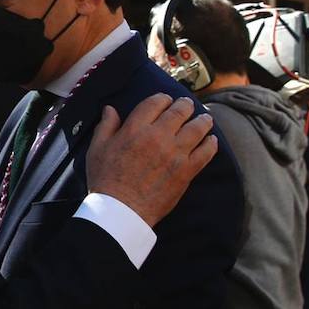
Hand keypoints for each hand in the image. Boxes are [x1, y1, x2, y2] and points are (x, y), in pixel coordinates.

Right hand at [86, 94, 217, 226]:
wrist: (121, 210)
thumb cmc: (105, 179)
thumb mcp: (97, 149)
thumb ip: (106, 126)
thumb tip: (110, 109)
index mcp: (135, 128)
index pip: (155, 103)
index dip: (163, 98)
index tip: (166, 100)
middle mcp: (158, 136)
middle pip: (179, 111)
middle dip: (185, 105)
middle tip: (187, 105)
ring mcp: (175, 153)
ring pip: (197, 128)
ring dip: (203, 120)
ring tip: (205, 118)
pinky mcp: (187, 170)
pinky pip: (206, 152)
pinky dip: (211, 144)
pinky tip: (211, 140)